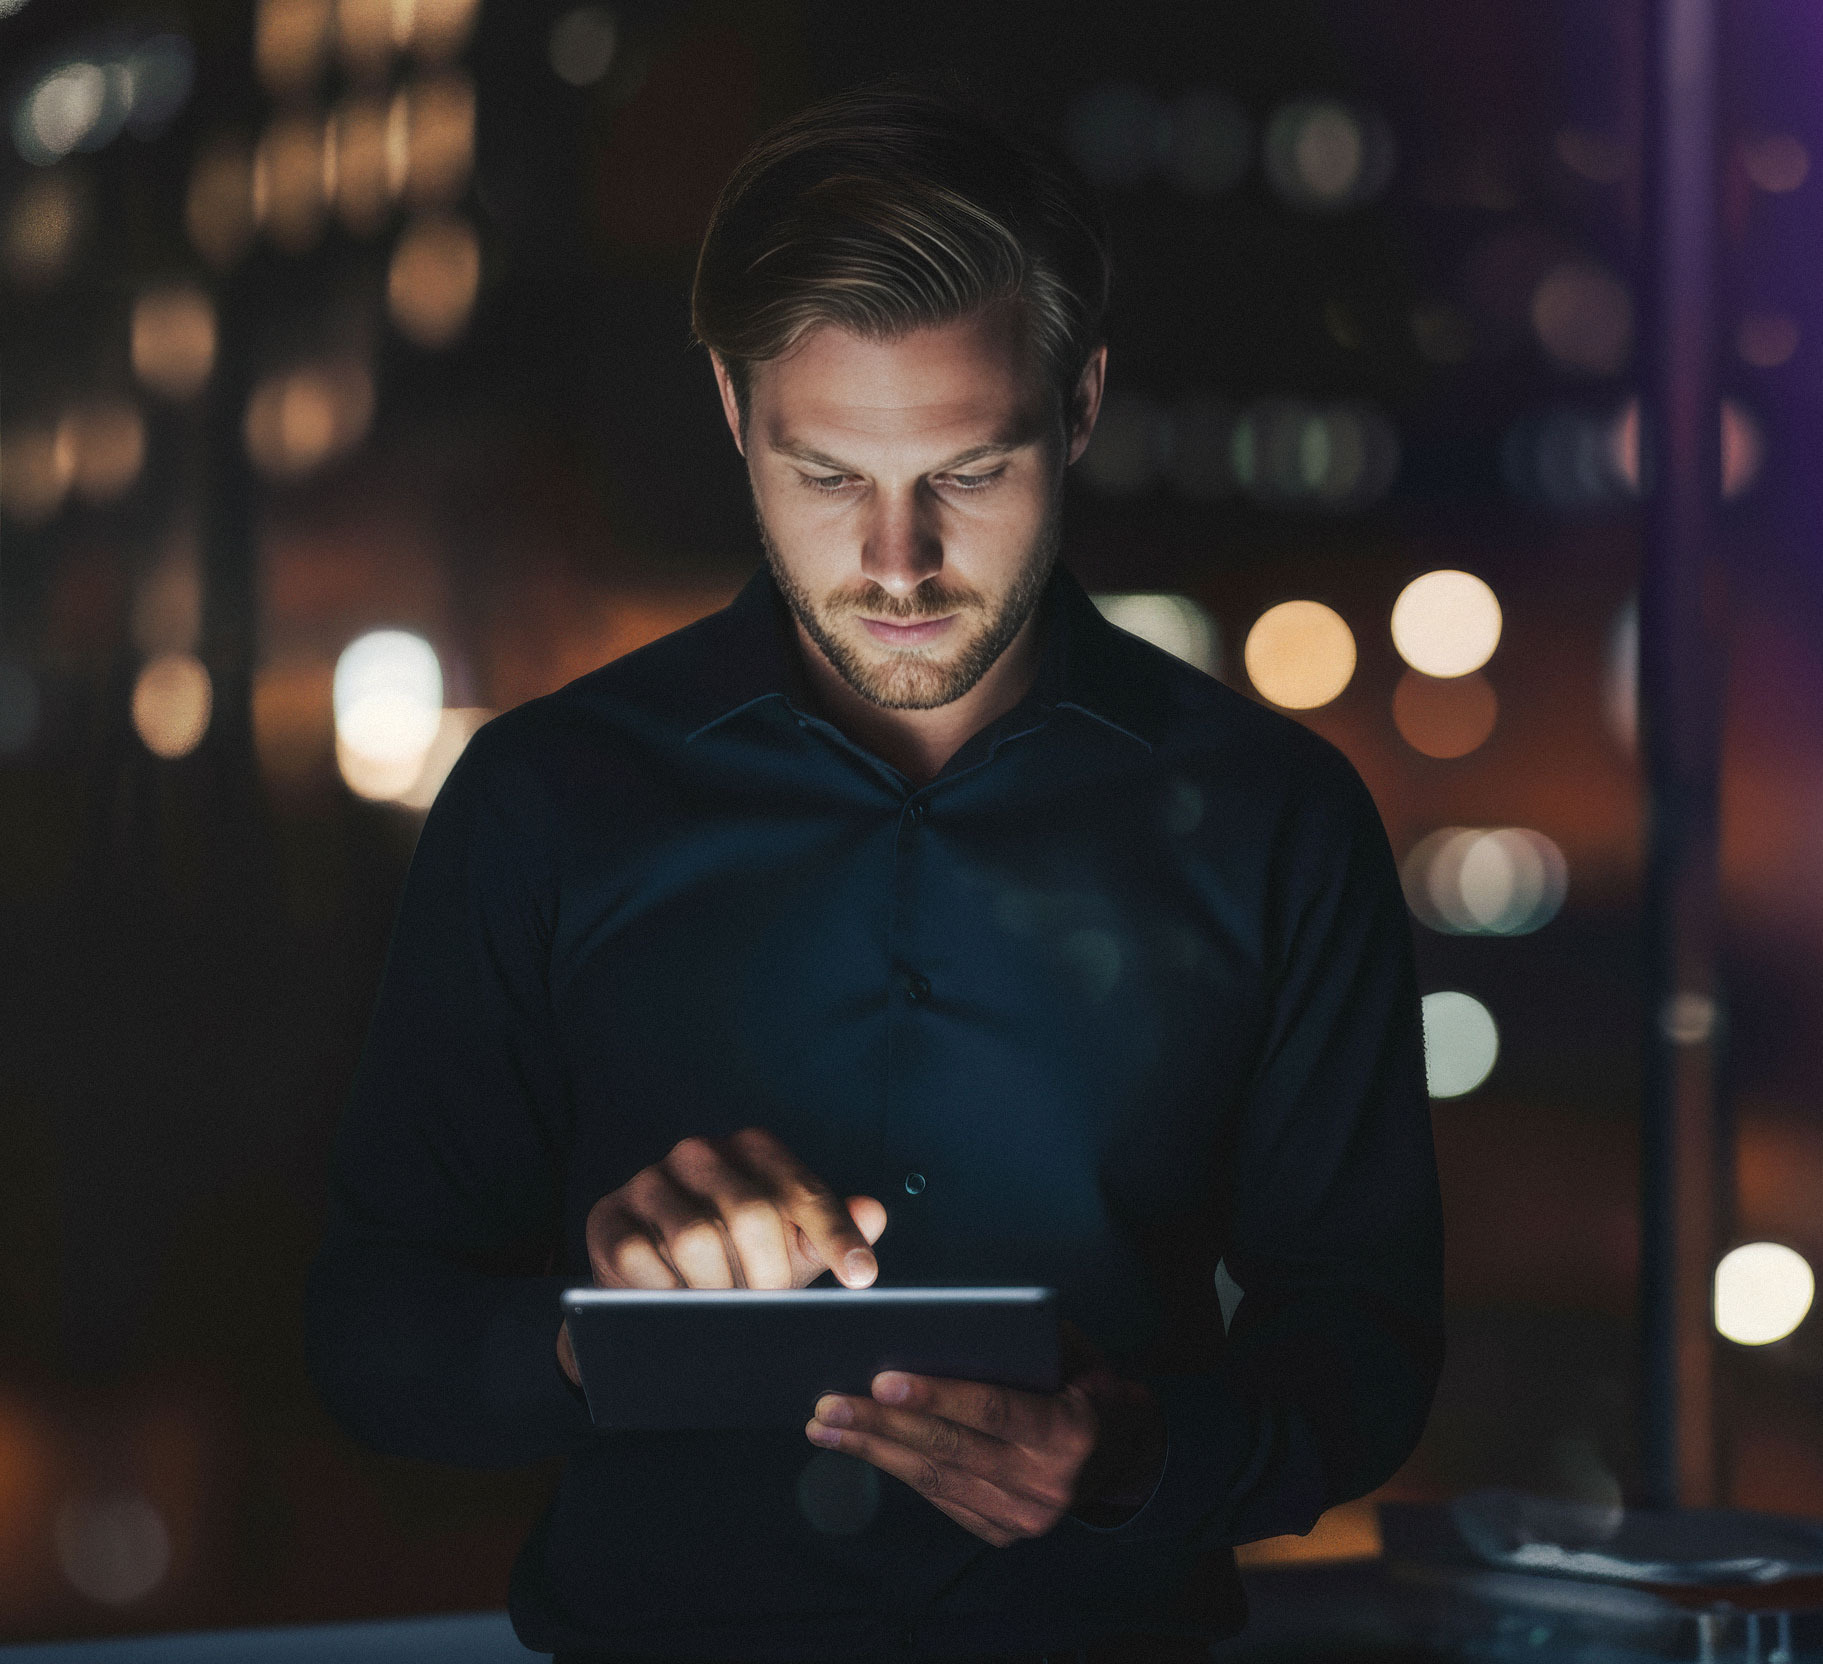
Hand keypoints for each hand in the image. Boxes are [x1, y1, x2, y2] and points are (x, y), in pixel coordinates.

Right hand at [558, 1128, 886, 1386]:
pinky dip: (667, 1292)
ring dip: (717, 1289)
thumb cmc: (738, 1259)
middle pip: (751, 1213)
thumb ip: (833, 1229)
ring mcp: (651, 1182)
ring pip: (695, 1238)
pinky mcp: (610, 1217)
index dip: (836, 1236)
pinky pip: (643, 1258)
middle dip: (770, 1275)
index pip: (803, 1192)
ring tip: (726, 1313)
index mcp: (755, 1150)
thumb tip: (874, 1213)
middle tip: (773, 1313)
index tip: (863, 1278)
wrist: (653, 1285)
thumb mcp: (791, 1247)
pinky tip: (677, 1306)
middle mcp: (702, 1154)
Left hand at [804, 1322, 1165, 1545]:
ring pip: (935, 1479)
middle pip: (949, 1450)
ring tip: (825, 1425)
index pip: (992, 1410)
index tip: (881, 1379)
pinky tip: (861, 1446)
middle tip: (828, 1403)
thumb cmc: (1086, 1382)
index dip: (935, 1396)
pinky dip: (896, 1470)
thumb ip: (1021, 1341)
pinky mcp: (1003, 1533)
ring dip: (873, 1451)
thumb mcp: (1073, 1351)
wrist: (1124, 1453)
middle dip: (881, 1426)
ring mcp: (1024, 1518)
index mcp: (1069, 1432)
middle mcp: (1048, 1485)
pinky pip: (940, 1497)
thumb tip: (942, 1326)